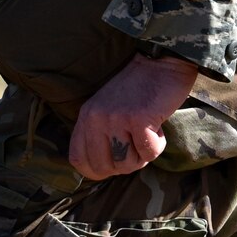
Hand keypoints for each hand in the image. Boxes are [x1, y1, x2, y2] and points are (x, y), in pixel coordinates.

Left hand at [68, 53, 198, 179]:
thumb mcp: (108, 110)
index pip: (78, 159)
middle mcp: (96, 118)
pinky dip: (158, 145)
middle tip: (136, 146)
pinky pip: (148, 153)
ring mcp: (115, 118)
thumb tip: (101, 170)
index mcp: (86, 116)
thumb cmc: (136, 92)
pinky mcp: (138, 118)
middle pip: (103, 167)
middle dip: (124, 166)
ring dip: (143, 155)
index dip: (96, 171)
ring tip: (146, 132)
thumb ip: (100, 135)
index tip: (114, 165)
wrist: (158, 65)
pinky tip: (157, 126)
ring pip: (127, 164)